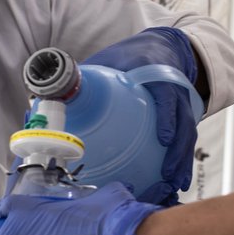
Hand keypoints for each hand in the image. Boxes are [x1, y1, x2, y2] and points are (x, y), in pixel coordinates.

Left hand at [84, 26, 199, 205]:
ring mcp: (183, 106)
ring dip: (181, 162)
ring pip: (187, 136)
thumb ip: (82, 78)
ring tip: (174, 186)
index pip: (167, 95)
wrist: (163, 49)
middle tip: (167, 176)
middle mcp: (175, 91)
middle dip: (177, 151)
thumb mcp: (108, 62)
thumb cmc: (130, 59)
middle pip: (183, 123)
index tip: (162, 137)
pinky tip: (177, 183)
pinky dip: (182, 161)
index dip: (167, 116)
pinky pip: (185, 141)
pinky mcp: (183, 118)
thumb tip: (46, 98)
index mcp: (156, 74)